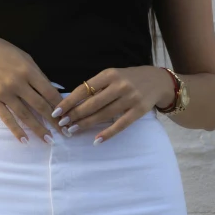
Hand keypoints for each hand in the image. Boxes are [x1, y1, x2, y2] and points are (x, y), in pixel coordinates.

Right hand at [0, 30, 68, 143]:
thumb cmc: (1, 50)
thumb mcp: (24, 57)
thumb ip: (37, 74)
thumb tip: (51, 90)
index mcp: (28, 70)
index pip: (49, 92)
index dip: (59, 105)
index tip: (67, 115)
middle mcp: (18, 83)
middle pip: (40, 106)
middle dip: (54, 121)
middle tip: (64, 133)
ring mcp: (4, 93)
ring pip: (25, 115)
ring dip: (38, 129)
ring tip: (48, 140)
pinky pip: (6, 118)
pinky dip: (16, 130)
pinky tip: (25, 140)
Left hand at [50, 66, 173, 143]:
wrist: (157, 80)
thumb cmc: (128, 78)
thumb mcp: (113, 75)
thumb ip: (97, 86)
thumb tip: (73, 102)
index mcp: (109, 74)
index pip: (84, 89)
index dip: (69, 101)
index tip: (57, 111)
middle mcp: (119, 85)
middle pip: (92, 103)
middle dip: (75, 115)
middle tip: (62, 124)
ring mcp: (130, 98)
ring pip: (104, 114)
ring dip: (86, 124)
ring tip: (73, 130)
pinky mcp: (139, 111)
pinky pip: (120, 124)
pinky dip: (107, 133)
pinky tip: (96, 140)